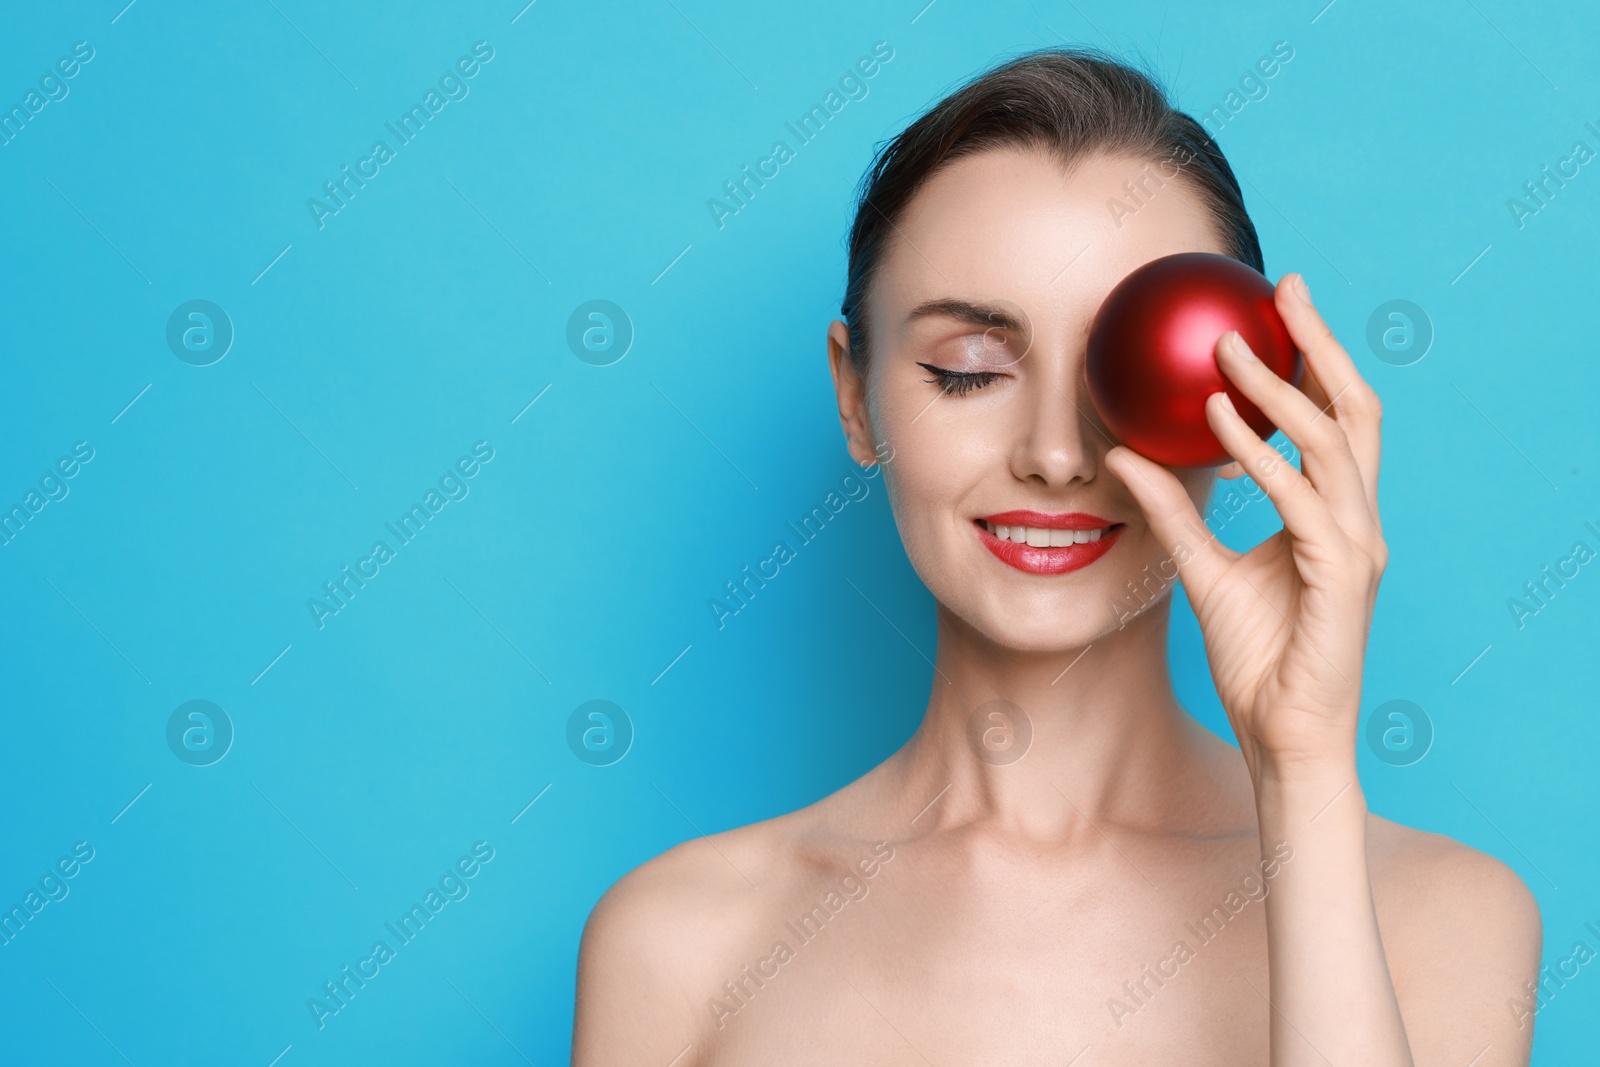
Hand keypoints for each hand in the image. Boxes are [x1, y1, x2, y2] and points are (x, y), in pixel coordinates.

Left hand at [1103, 273, 1386, 778]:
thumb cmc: (1256, 657)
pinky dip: (1263, 456)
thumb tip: (1125, 456)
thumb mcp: (1199, 568)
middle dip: (1322, 344)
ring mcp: (1356, 545)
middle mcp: (1355, 519)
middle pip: (1353, 410)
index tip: (1278, 305)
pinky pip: (1302, 500)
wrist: (1283, 733)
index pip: (1333, 419)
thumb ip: (1170, 511)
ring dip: (1279, 388)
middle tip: (1283, 290)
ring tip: (1228, 348)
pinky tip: (1221, 422)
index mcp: (1333, 514)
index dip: (1315, 359)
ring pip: (1331, 442)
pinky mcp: (1343, 576)